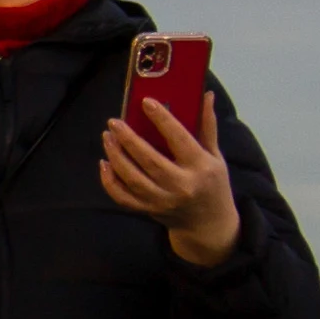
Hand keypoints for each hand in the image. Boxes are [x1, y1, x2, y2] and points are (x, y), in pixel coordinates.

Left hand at [100, 95, 242, 269]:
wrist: (208, 224)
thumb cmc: (212, 183)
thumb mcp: (215, 156)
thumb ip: (208, 126)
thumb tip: (207, 95)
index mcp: (201, 168)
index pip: (179, 139)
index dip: (162, 119)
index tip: (146, 102)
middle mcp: (180, 186)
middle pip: (148, 160)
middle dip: (128, 139)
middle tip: (114, 121)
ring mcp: (161, 201)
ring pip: (132, 178)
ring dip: (115, 156)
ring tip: (107, 136)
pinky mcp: (147, 210)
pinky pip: (122, 196)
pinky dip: (109, 181)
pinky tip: (104, 163)